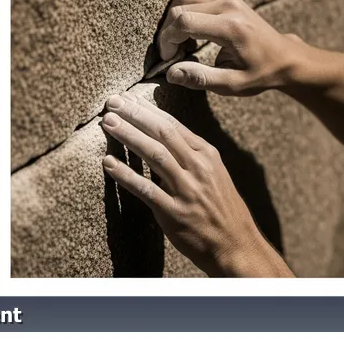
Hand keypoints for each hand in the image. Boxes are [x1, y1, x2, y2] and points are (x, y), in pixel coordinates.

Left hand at [101, 91, 292, 276]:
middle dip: (135, 114)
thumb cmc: (221, 209)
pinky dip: (126, 175)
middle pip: (162, 132)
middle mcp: (198, 167)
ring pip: (154, 154)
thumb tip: (161, 135)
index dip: (147, 109)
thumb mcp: (213, 173)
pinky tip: (108, 163)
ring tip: (107, 122)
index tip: (127, 98)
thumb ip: (190, 155)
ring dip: (128, 136)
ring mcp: (187, 190)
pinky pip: (146, 190)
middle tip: (112, 102)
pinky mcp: (175, 213)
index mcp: (207, 154)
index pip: (173, 124)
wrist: (236, 244)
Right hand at [157, 0, 302, 95]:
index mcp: (231, 27)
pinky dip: (185, 4)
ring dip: (175, 16)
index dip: (168, 40)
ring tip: (183, 39)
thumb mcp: (232, 84)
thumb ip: (201, 78)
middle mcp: (228, 5)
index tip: (169, 57)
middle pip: (179, 5)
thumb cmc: (260, 73)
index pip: (184, 21)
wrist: (283, 57)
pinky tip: (191, 24)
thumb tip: (171, 74)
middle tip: (175, 52)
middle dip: (168, 30)